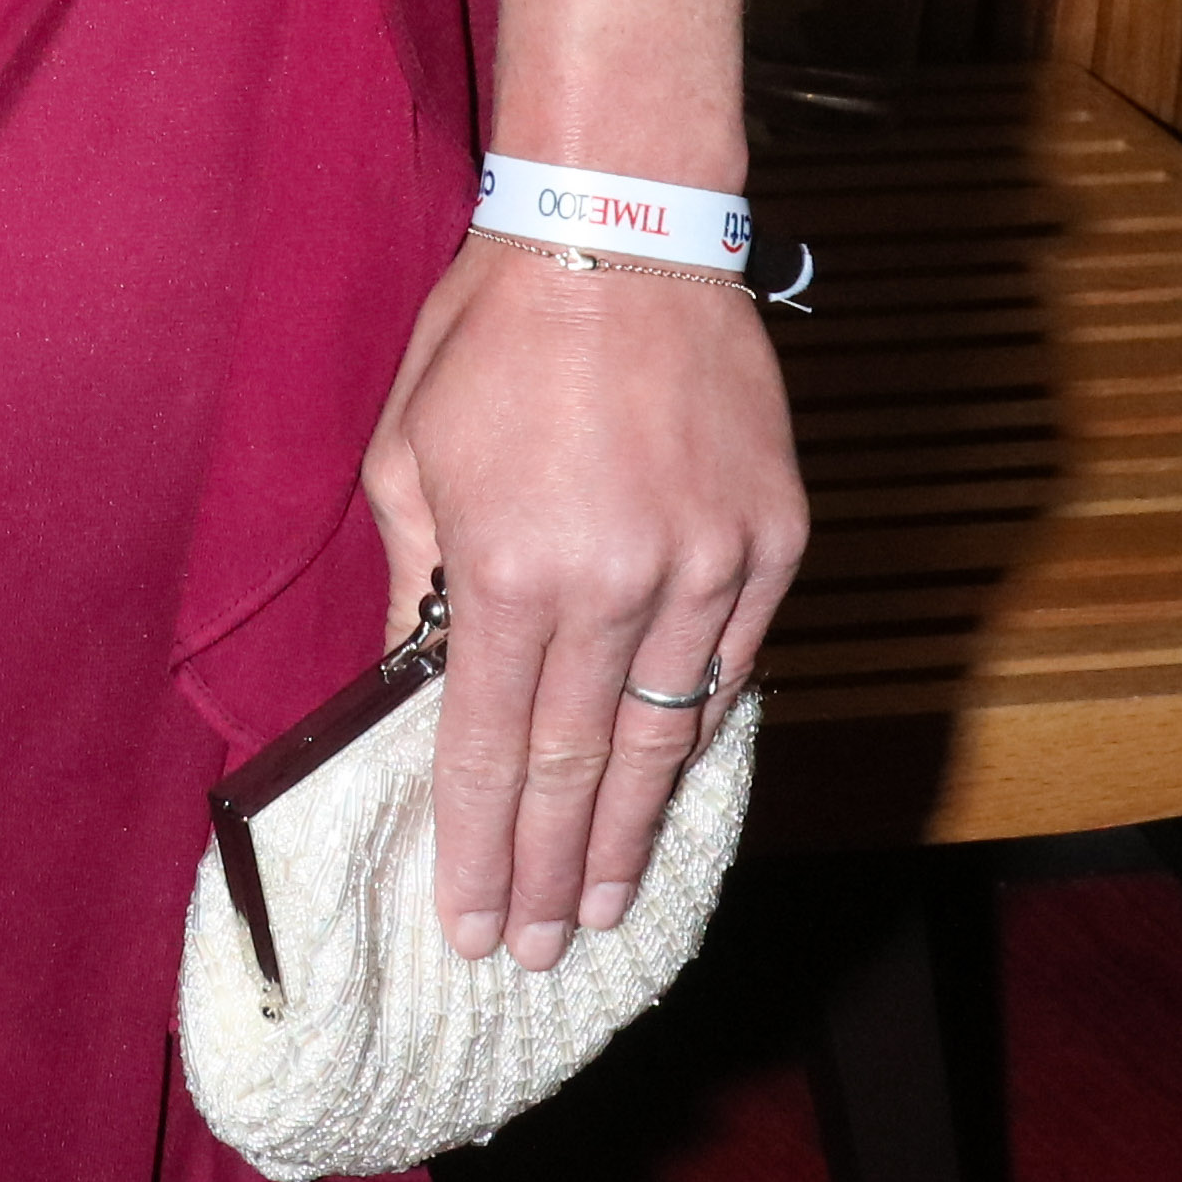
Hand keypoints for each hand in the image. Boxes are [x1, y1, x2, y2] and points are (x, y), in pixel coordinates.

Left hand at [360, 239, 807, 971]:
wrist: (625, 229)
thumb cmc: (495, 331)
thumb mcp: (408, 451)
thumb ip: (413, 579)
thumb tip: (409, 679)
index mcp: (510, 567)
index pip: (488, 746)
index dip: (476, 846)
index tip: (467, 922)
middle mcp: (614, 583)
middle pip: (575, 767)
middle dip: (547, 872)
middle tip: (532, 952)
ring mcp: (705, 566)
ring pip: (664, 737)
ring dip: (627, 834)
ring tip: (600, 909)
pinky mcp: (773, 541)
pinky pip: (731, 667)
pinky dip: (698, 735)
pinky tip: (668, 789)